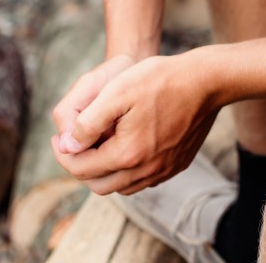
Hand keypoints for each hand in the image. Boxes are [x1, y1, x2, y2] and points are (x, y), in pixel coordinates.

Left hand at [50, 52, 216, 194]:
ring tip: (99, 146)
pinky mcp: (177, 165)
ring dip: (104, 171)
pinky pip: (144, 179)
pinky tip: (127, 147)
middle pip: (99, 185)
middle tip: (74, 145)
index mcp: (127, 154)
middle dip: (81, 166)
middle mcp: (146, 170)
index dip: (64, 154)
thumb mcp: (117, 91)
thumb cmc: (161, 80)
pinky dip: (128, 170)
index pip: (82, 168)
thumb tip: (69, 145)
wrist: (207, 80)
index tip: (58, 138)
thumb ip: (88, 122)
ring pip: (122, 185)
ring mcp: (164, 170)